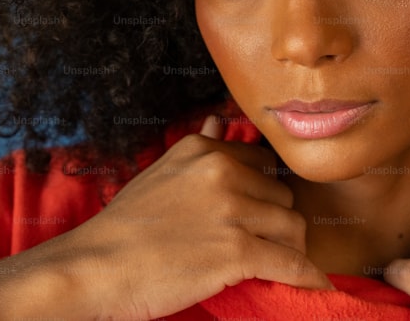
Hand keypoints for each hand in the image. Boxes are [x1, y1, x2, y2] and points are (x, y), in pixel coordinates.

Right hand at [0, 115, 331, 320]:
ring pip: (292, 227)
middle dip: (278, 222)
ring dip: (291, 249)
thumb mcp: (160, 173)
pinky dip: (307, 277)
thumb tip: (218, 123)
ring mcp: (231, 211)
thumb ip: (198, 149)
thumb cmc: (123, 227)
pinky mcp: (236, 251)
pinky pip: (290, 262)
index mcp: (206, 151)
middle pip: (282, 197)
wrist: (93, 268)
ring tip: (283, 265)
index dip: (264, 193)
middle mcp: (223, 172)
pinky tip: (316, 285)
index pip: (264, 166)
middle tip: (267, 245)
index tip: (261, 214)